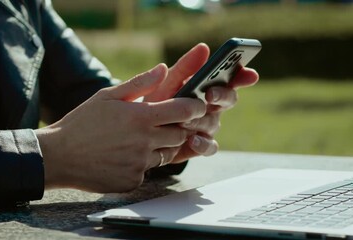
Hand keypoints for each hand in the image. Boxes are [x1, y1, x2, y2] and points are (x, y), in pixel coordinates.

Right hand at [35, 64, 206, 192]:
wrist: (58, 156)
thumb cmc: (81, 122)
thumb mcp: (107, 96)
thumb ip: (139, 83)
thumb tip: (163, 68)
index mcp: (140, 117)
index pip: (184, 111)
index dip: (196, 107)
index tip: (197, 105)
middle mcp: (144, 142)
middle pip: (180, 135)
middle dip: (178, 128)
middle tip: (161, 124)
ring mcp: (139, 164)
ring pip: (167, 155)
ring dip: (160, 147)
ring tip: (138, 141)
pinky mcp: (133, 181)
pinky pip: (148, 171)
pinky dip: (142, 164)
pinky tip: (123, 157)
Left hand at [143, 43, 258, 163]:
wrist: (141, 130)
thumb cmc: (157, 101)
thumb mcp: (167, 82)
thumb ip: (185, 67)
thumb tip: (204, 47)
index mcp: (207, 87)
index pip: (231, 79)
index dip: (243, 76)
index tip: (249, 74)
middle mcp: (211, 107)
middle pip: (228, 99)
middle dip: (222, 95)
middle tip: (210, 94)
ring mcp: (207, 127)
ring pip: (214, 123)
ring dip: (200, 120)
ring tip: (185, 120)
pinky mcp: (200, 146)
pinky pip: (210, 147)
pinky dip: (203, 144)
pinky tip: (193, 140)